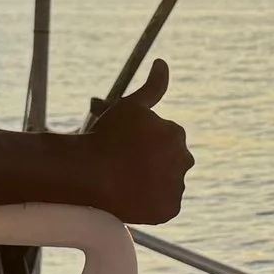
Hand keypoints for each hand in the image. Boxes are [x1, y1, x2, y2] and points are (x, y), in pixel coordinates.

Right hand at [78, 60, 192, 222]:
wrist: (89, 174)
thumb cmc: (106, 136)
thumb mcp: (129, 106)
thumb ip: (152, 86)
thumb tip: (163, 63)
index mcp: (176, 133)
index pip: (163, 139)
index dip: (140, 144)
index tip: (122, 147)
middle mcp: (184, 159)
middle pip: (169, 161)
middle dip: (152, 163)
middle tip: (124, 166)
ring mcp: (177, 186)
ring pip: (168, 183)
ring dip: (153, 183)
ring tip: (126, 183)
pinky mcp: (170, 210)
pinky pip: (165, 206)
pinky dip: (152, 203)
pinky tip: (132, 198)